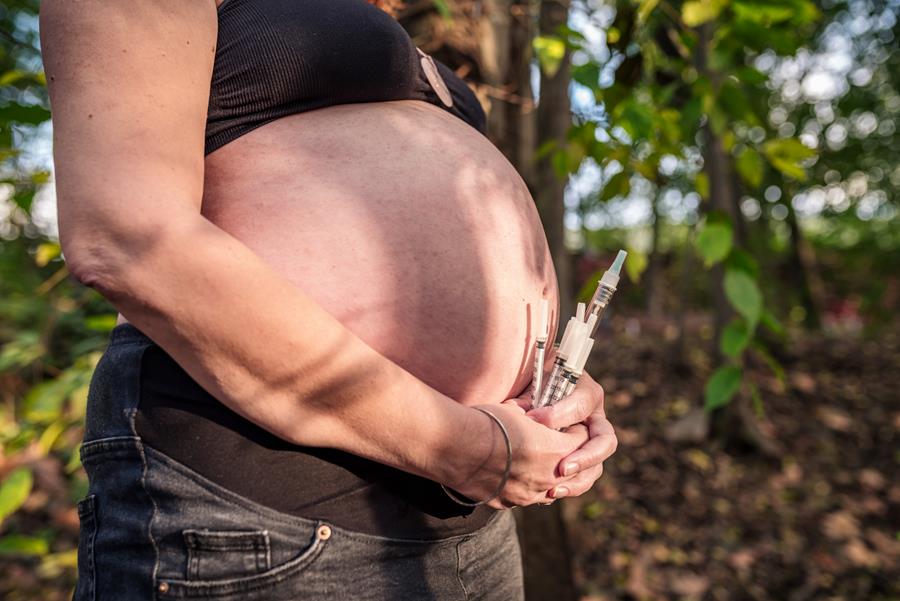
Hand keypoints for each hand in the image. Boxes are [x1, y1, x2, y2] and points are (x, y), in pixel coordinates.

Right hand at [448, 402, 589, 509]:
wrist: (455, 445)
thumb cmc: (486, 422)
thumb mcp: (517, 410)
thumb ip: (535, 416)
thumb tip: (536, 413)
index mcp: (556, 449)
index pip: (582, 439)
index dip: (574, 429)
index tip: (567, 424)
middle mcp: (548, 477)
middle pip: (575, 470)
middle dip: (570, 456)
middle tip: (559, 444)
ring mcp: (529, 494)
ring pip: (553, 488)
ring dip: (551, 475)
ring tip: (538, 462)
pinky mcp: (509, 502)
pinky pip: (528, 496)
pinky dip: (528, 486)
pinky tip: (516, 474)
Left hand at [525, 371, 617, 499]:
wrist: (521, 395)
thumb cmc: (527, 382)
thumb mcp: (529, 383)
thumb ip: (531, 393)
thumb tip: (524, 415)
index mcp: (585, 392)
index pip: (582, 403)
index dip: (560, 414)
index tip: (534, 420)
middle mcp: (593, 419)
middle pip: (605, 441)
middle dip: (585, 456)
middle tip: (562, 467)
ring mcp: (588, 442)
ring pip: (597, 467)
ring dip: (579, 480)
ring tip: (554, 489)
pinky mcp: (577, 460)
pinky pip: (581, 478)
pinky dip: (568, 488)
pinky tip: (546, 494)